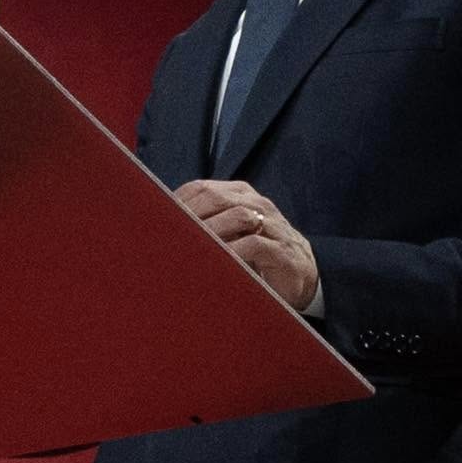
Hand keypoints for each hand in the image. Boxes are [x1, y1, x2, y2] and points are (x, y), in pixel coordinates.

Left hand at [174, 178, 318, 311]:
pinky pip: (255, 245)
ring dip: (209, 232)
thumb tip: (162, 225)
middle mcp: (258, 204)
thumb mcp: (231, 233)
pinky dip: (233, 252)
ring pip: (237, 216)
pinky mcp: (282, 251)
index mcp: (241, 195)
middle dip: (190, 215)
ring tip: (189, 247)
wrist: (303, 274)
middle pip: (217, 198)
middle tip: (169, 235)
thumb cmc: (257, 254)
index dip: (178, 202)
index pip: (202, 187)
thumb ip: (206, 223)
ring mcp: (273, 226)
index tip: (157, 220)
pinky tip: (217, 261)